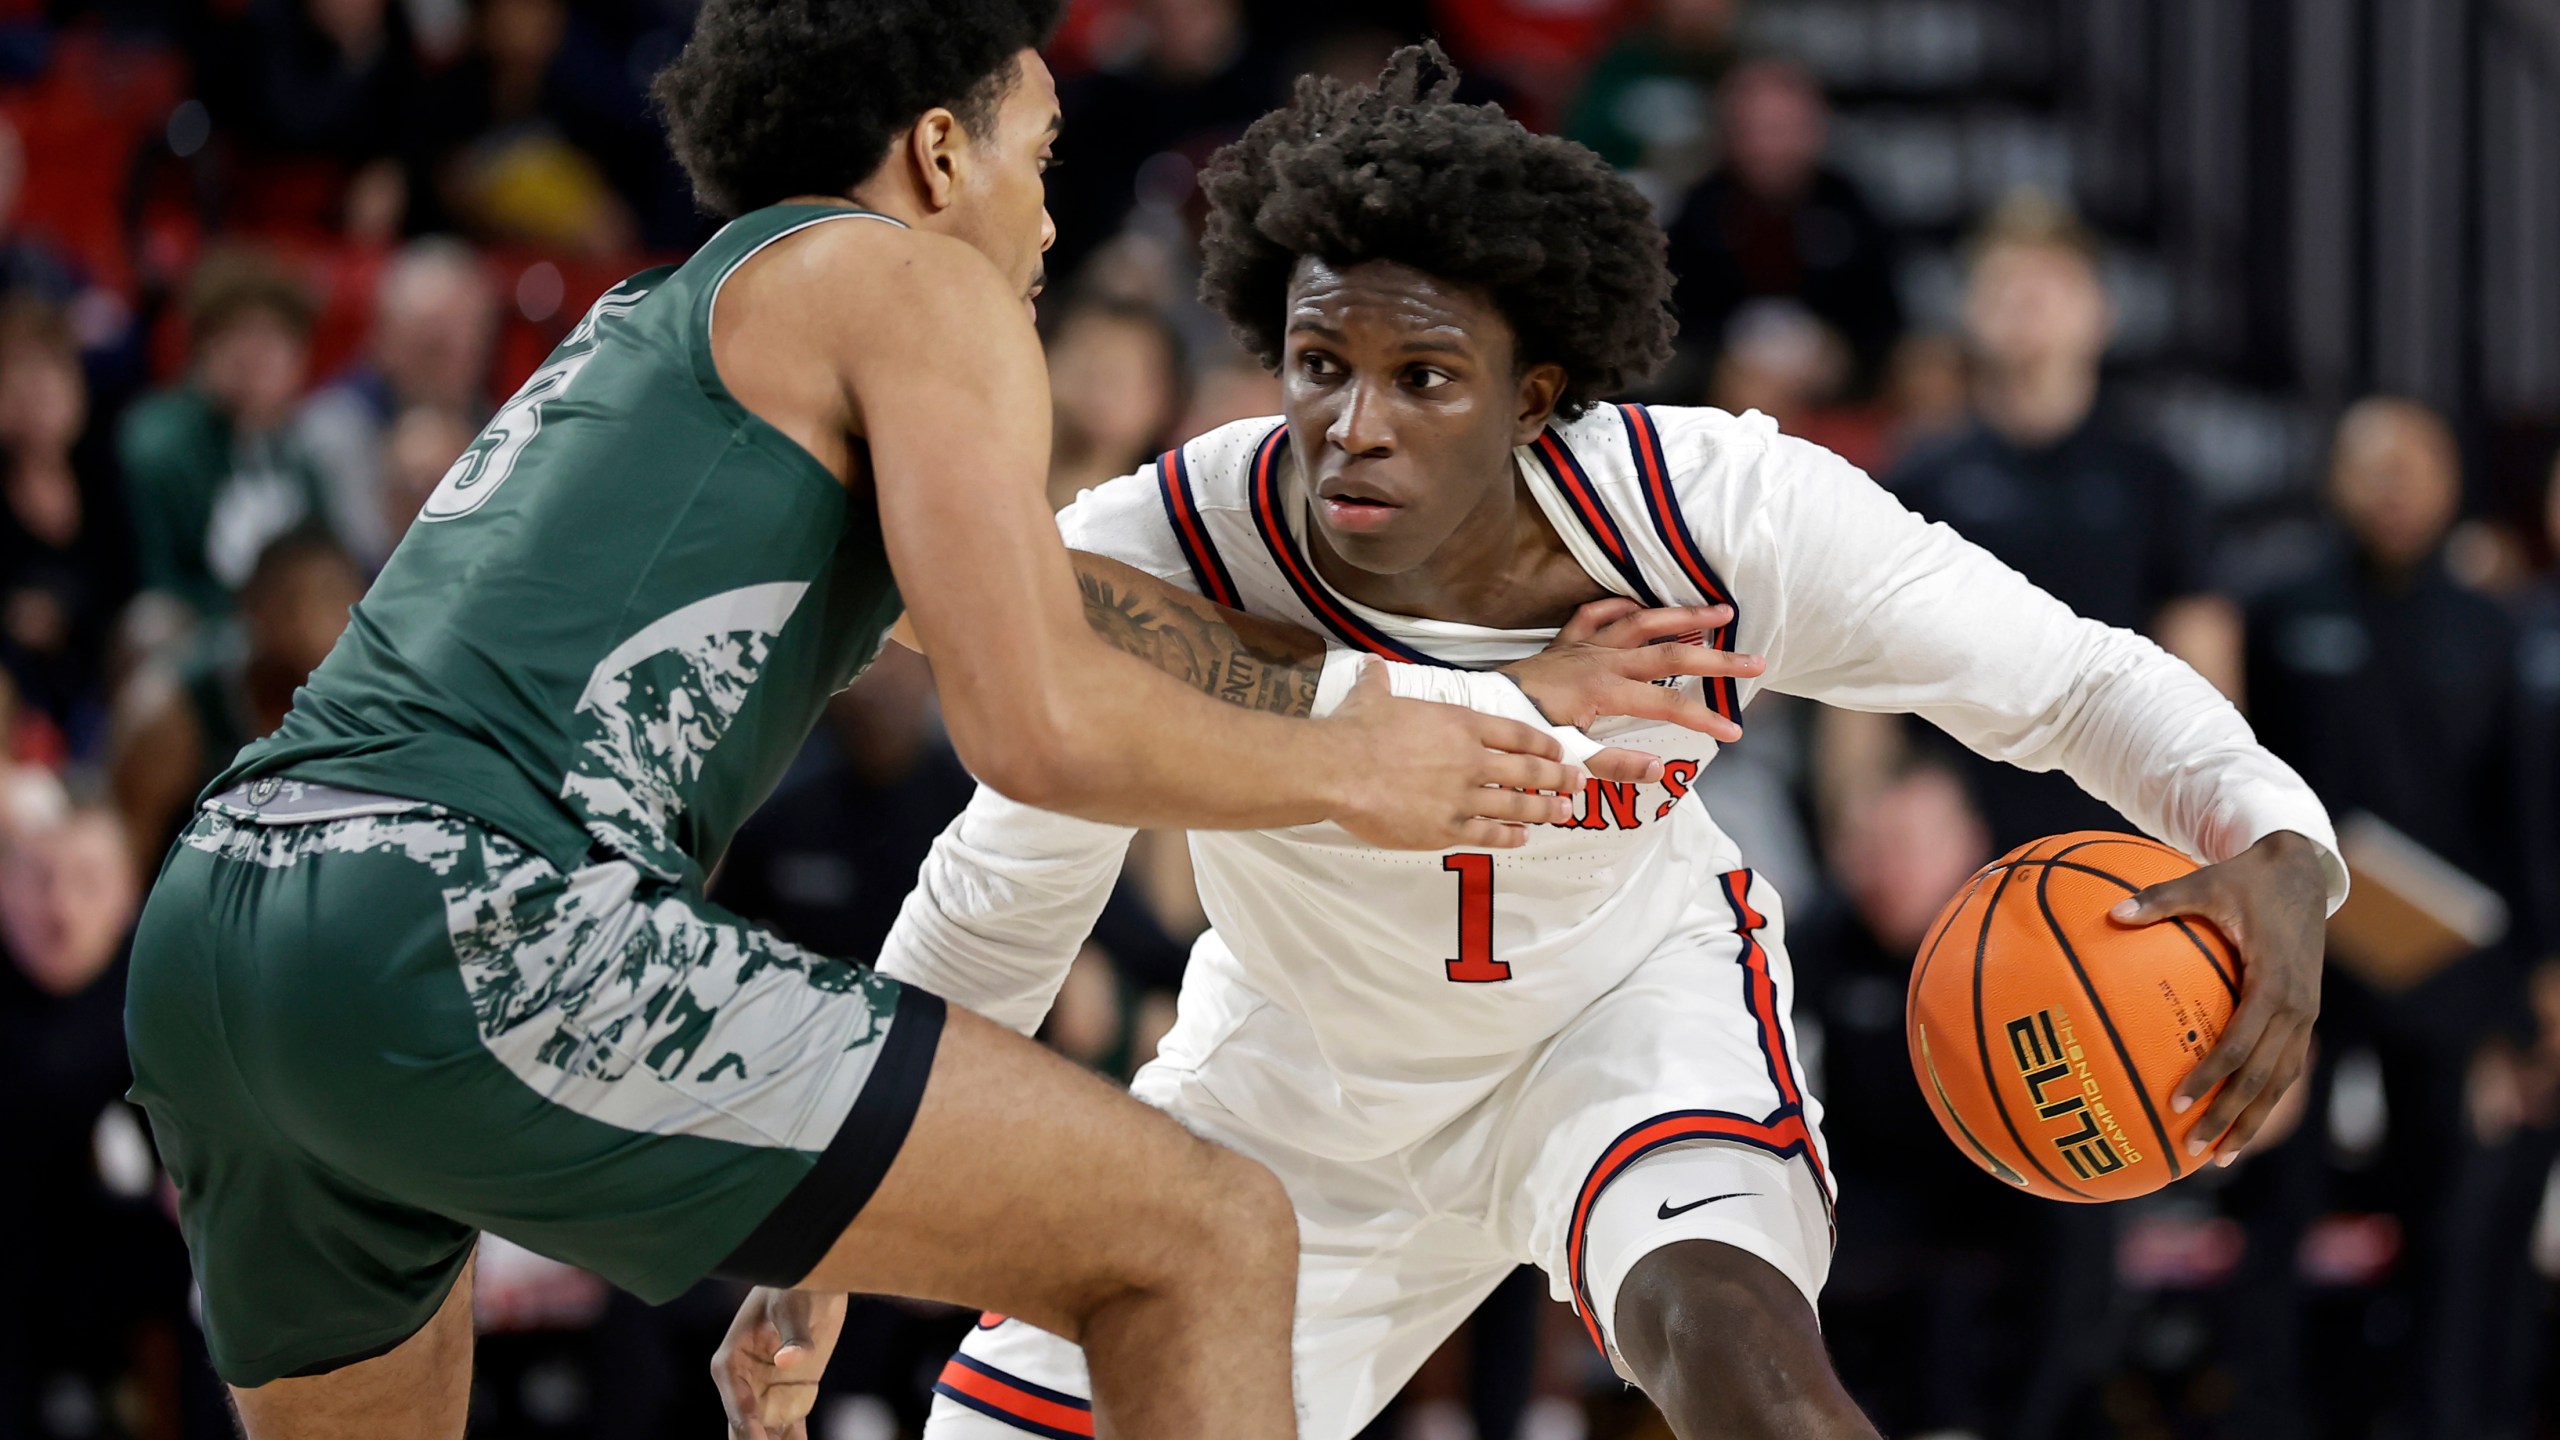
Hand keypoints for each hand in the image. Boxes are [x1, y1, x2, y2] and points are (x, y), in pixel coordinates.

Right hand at [712, 1286, 846, 1439]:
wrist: (817, 1284)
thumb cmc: (796, 1286)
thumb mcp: (793, 1303)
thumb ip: (793, 1335)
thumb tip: (789, 1360)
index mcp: (730, 1362)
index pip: (736, 1405)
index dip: (747, 1428)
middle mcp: (742, 1387)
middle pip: (741, 1431)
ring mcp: (766, 1398)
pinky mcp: (792, 1403)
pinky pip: (791, 1437)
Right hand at [1321, 665, 1586, 849]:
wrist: (1339, 768)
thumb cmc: (1356, 730)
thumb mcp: (1372, 696)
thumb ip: (1379, 682)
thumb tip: (1371, 665)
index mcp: (1461, 724)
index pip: (1516, 732)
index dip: (1542, 743)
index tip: (1558, 750)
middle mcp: (1471, 760)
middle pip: (1528, 769)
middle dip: (1558, 777)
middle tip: (1577, 783)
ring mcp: (1462, 797)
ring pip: (1517, 805)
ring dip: (1544, 808)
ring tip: (1563, 812)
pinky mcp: (1446, 828)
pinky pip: (1488, 835)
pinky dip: (1509, 837)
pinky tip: (1522, 838)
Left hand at [1501, 599, 1764, 742]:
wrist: (1482, 707)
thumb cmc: (1523, 735)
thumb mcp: (1568, 756)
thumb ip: (1614, 763)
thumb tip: (1660, 770)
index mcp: (1605, 688)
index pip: (1668, 703)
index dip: (1704, 718)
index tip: (1734, 733)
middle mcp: (1601, 658)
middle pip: (1670, 654)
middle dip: (1717, 658)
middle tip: (1756, 660)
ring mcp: (1585, 644)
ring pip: (1643, 621)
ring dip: (1683, 616)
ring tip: (1721, 612)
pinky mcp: (1566, 639)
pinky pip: (1597, 613)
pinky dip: (1621, 605)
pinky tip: (1641, 604)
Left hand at [2108, 830, 2327, 1164]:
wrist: (2304, 872)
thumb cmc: (2247, 878)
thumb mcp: (2205, 882)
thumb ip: (2160, 899)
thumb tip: (2112, 912)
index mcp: (2273, 982)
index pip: (2239, 1044)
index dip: (2210, 1078)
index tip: (2176, 1104)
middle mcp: (2295, 1007)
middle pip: (2263, 1079)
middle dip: (2229, 1117)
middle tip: (2191, 1149)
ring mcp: (2304, 1015)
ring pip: (2280, 1083)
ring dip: (2252, 1121)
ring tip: (2218, 1158)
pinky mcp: (2304, 1016)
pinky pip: (2285, 1067)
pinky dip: (2264, 1099)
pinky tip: (2238, 1122)